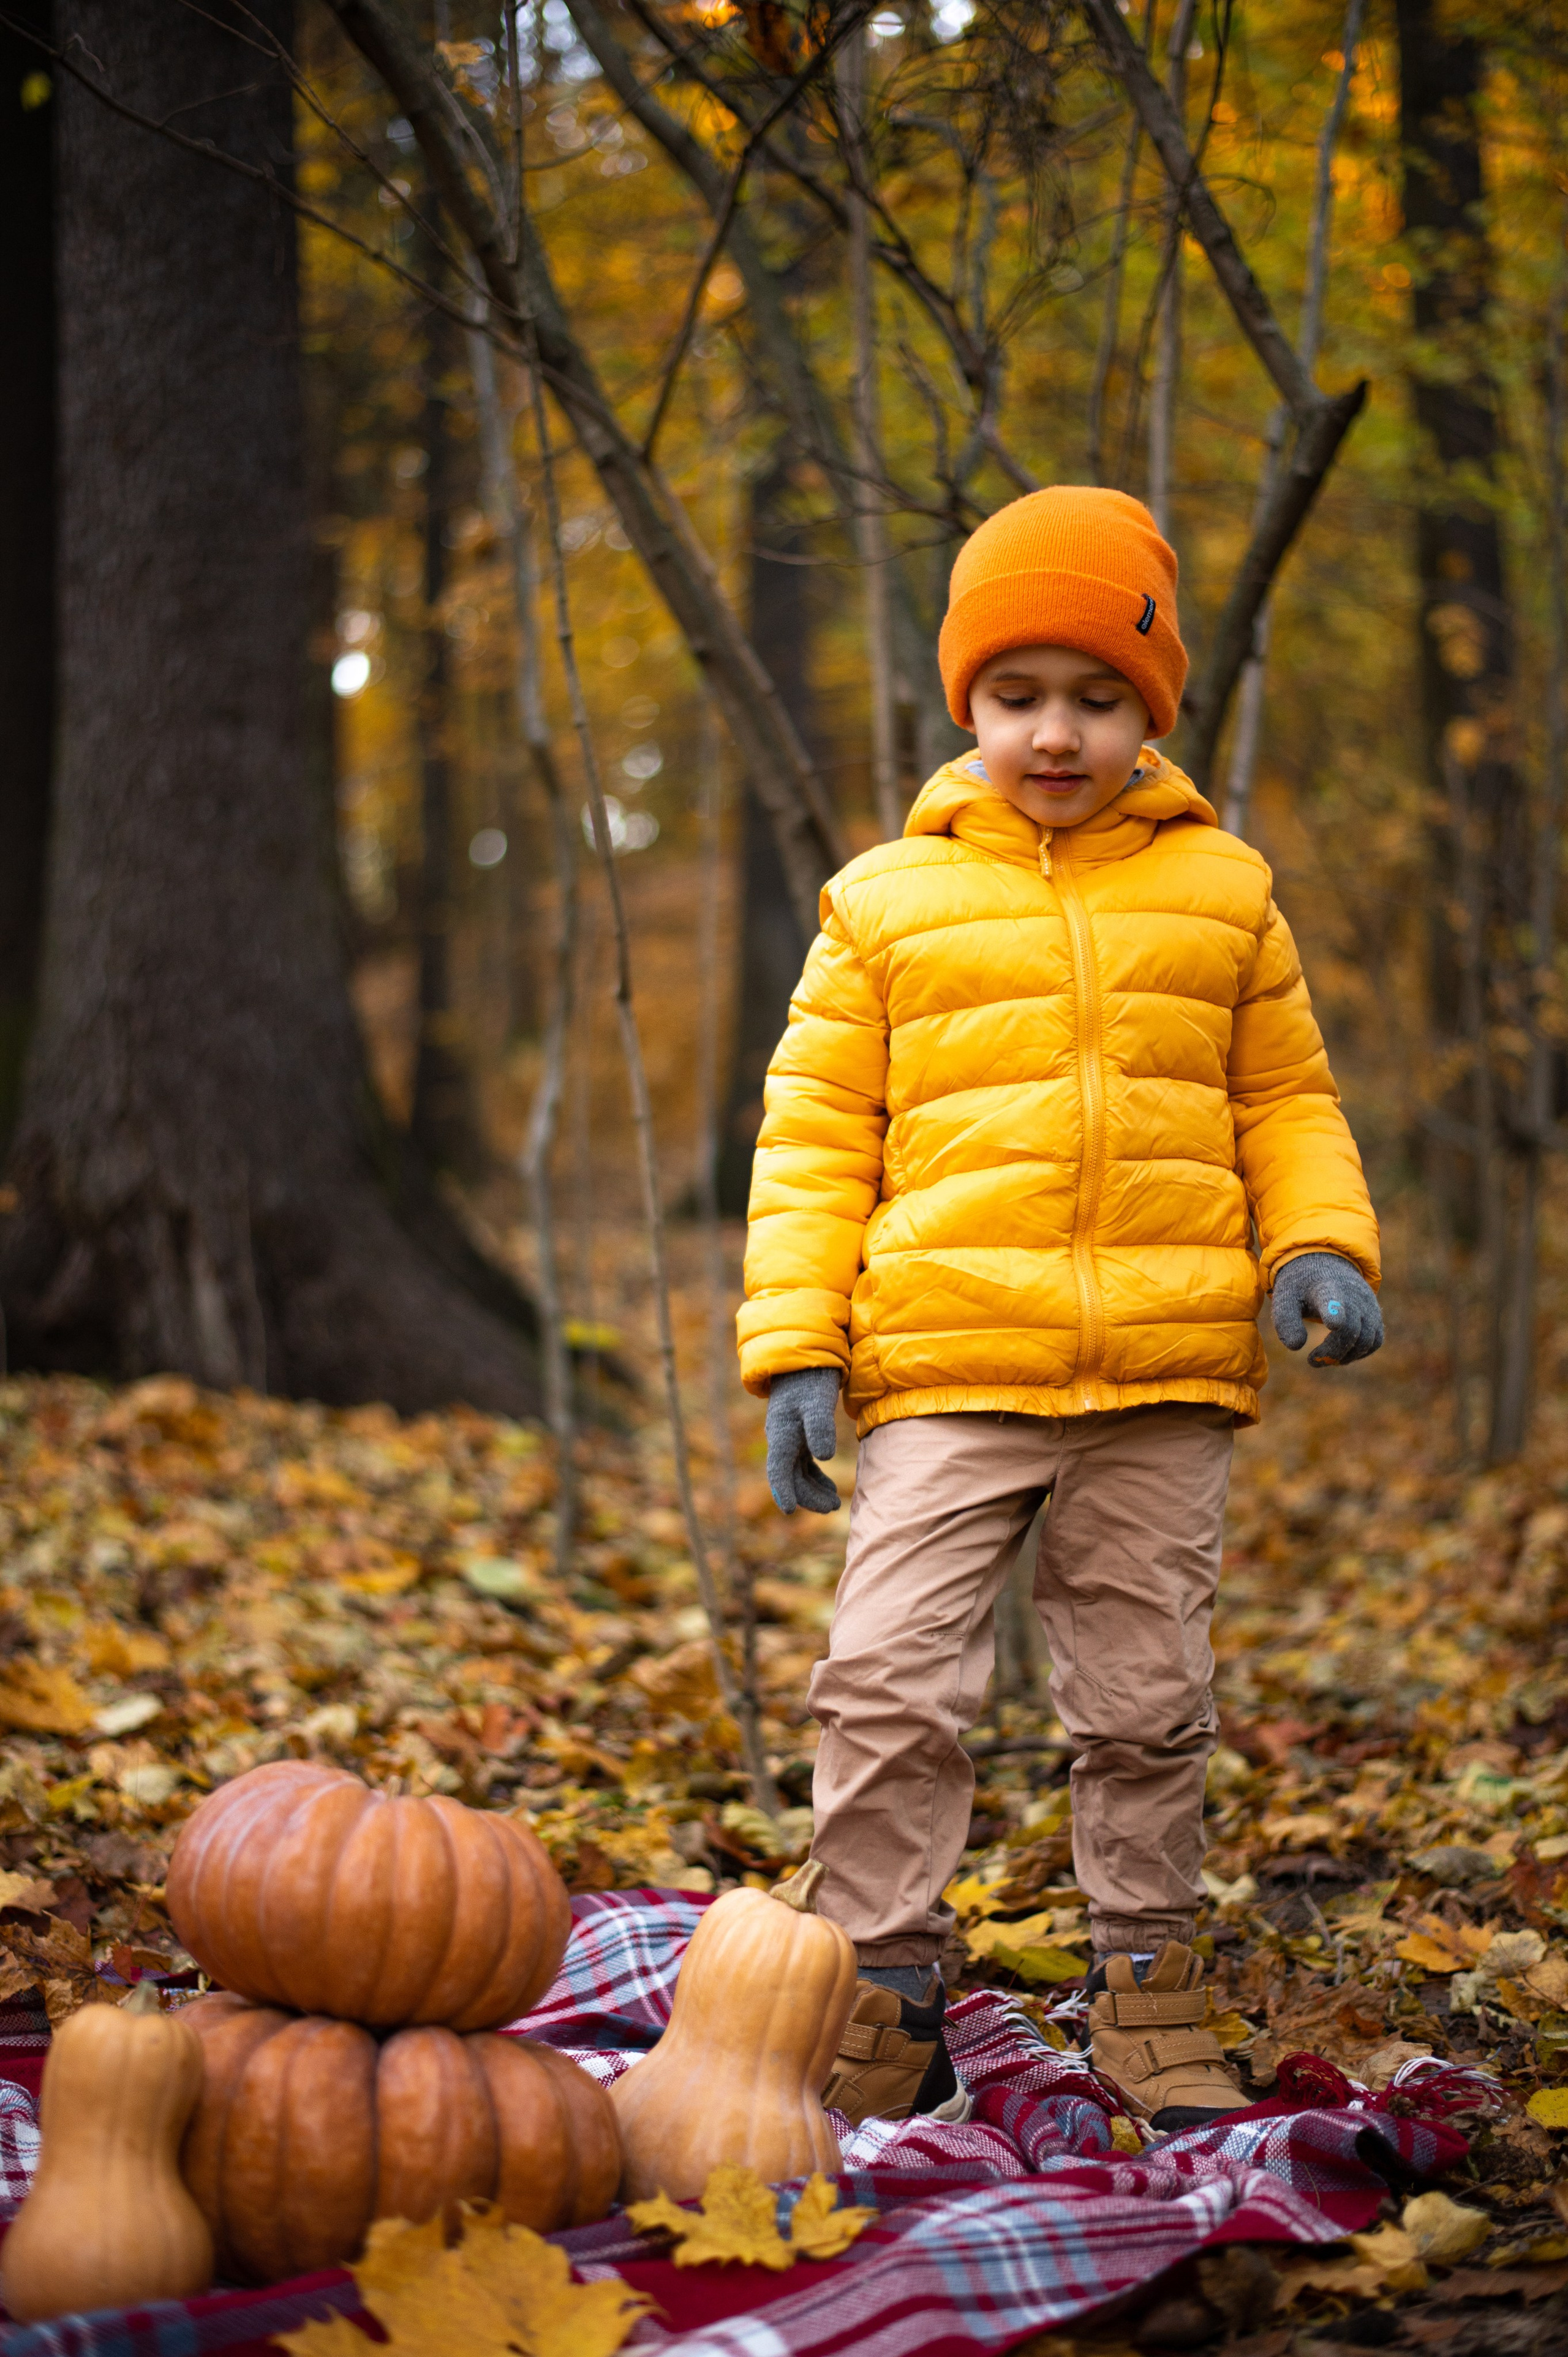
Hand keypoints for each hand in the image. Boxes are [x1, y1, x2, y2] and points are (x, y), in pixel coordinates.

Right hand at [765, 1367, 841, 1513]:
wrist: (806, 1358)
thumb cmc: (811, 1379)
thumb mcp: (817, 1401)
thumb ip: (820, 1428)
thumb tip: (824, 1458)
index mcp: (781, 1434)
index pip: (778, 1470)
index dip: (783, 1491)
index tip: (788, 1511)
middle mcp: (781, 1439)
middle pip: (789, 1477)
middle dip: (808, 1496)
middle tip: (833, 1507)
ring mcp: (789, 1438)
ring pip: (796, 1473)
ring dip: (813, 1490)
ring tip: (834, 1503)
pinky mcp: (798, 1434)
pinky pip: (802, 1464)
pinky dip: (815, 1477)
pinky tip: (828, 1485)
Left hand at [1271, 1253, 1383, 1366]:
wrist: (1325, 1267)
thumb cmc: (1302, 1288)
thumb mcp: (1285, 1298)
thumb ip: (1286, 1322)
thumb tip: (1297, 1346)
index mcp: (1325, 1287)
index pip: (1332, 1299)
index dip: (1334, 1312)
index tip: (1333, 1324)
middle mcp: (1352, 1295)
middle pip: (1351, 1329)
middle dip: (1332, 1351)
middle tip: (1312, 1360)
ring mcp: (1367, 1305)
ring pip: (1366, 1340)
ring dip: (1345, 1356)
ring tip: (1324, 1359)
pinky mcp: (1375, 1315)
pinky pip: (1375, 1341)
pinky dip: (1359, 1353)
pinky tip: (1340, 1355)